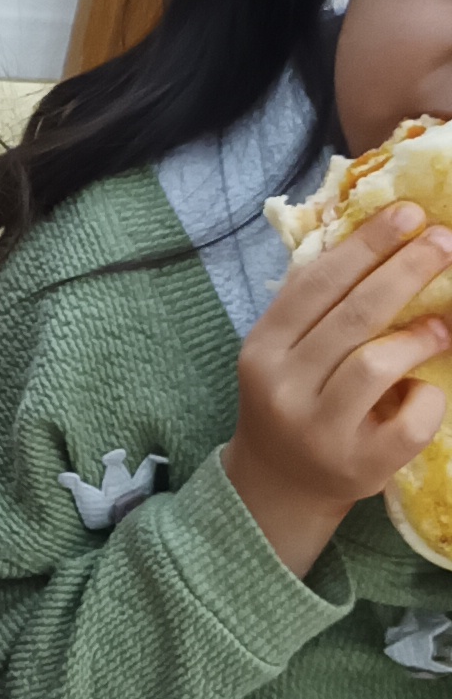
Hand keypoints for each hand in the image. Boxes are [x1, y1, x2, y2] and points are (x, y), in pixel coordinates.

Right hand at [224, 203, 451, 575]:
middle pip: (354, 315)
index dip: (367, 245)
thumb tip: (378, 234)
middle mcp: (283, 387)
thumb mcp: (285, 350)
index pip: (318, 283)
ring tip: (443, 323)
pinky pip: (407, 423)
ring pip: (375, 365)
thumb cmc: (296, 400)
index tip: (409, 214)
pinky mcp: (358, 465)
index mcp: (264, 347)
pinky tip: (425, 389)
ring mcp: (319, 430)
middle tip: (443, 243)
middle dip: (406, 271)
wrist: (281, 484)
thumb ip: (316, 303)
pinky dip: (428, 399)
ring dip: (418, 335)